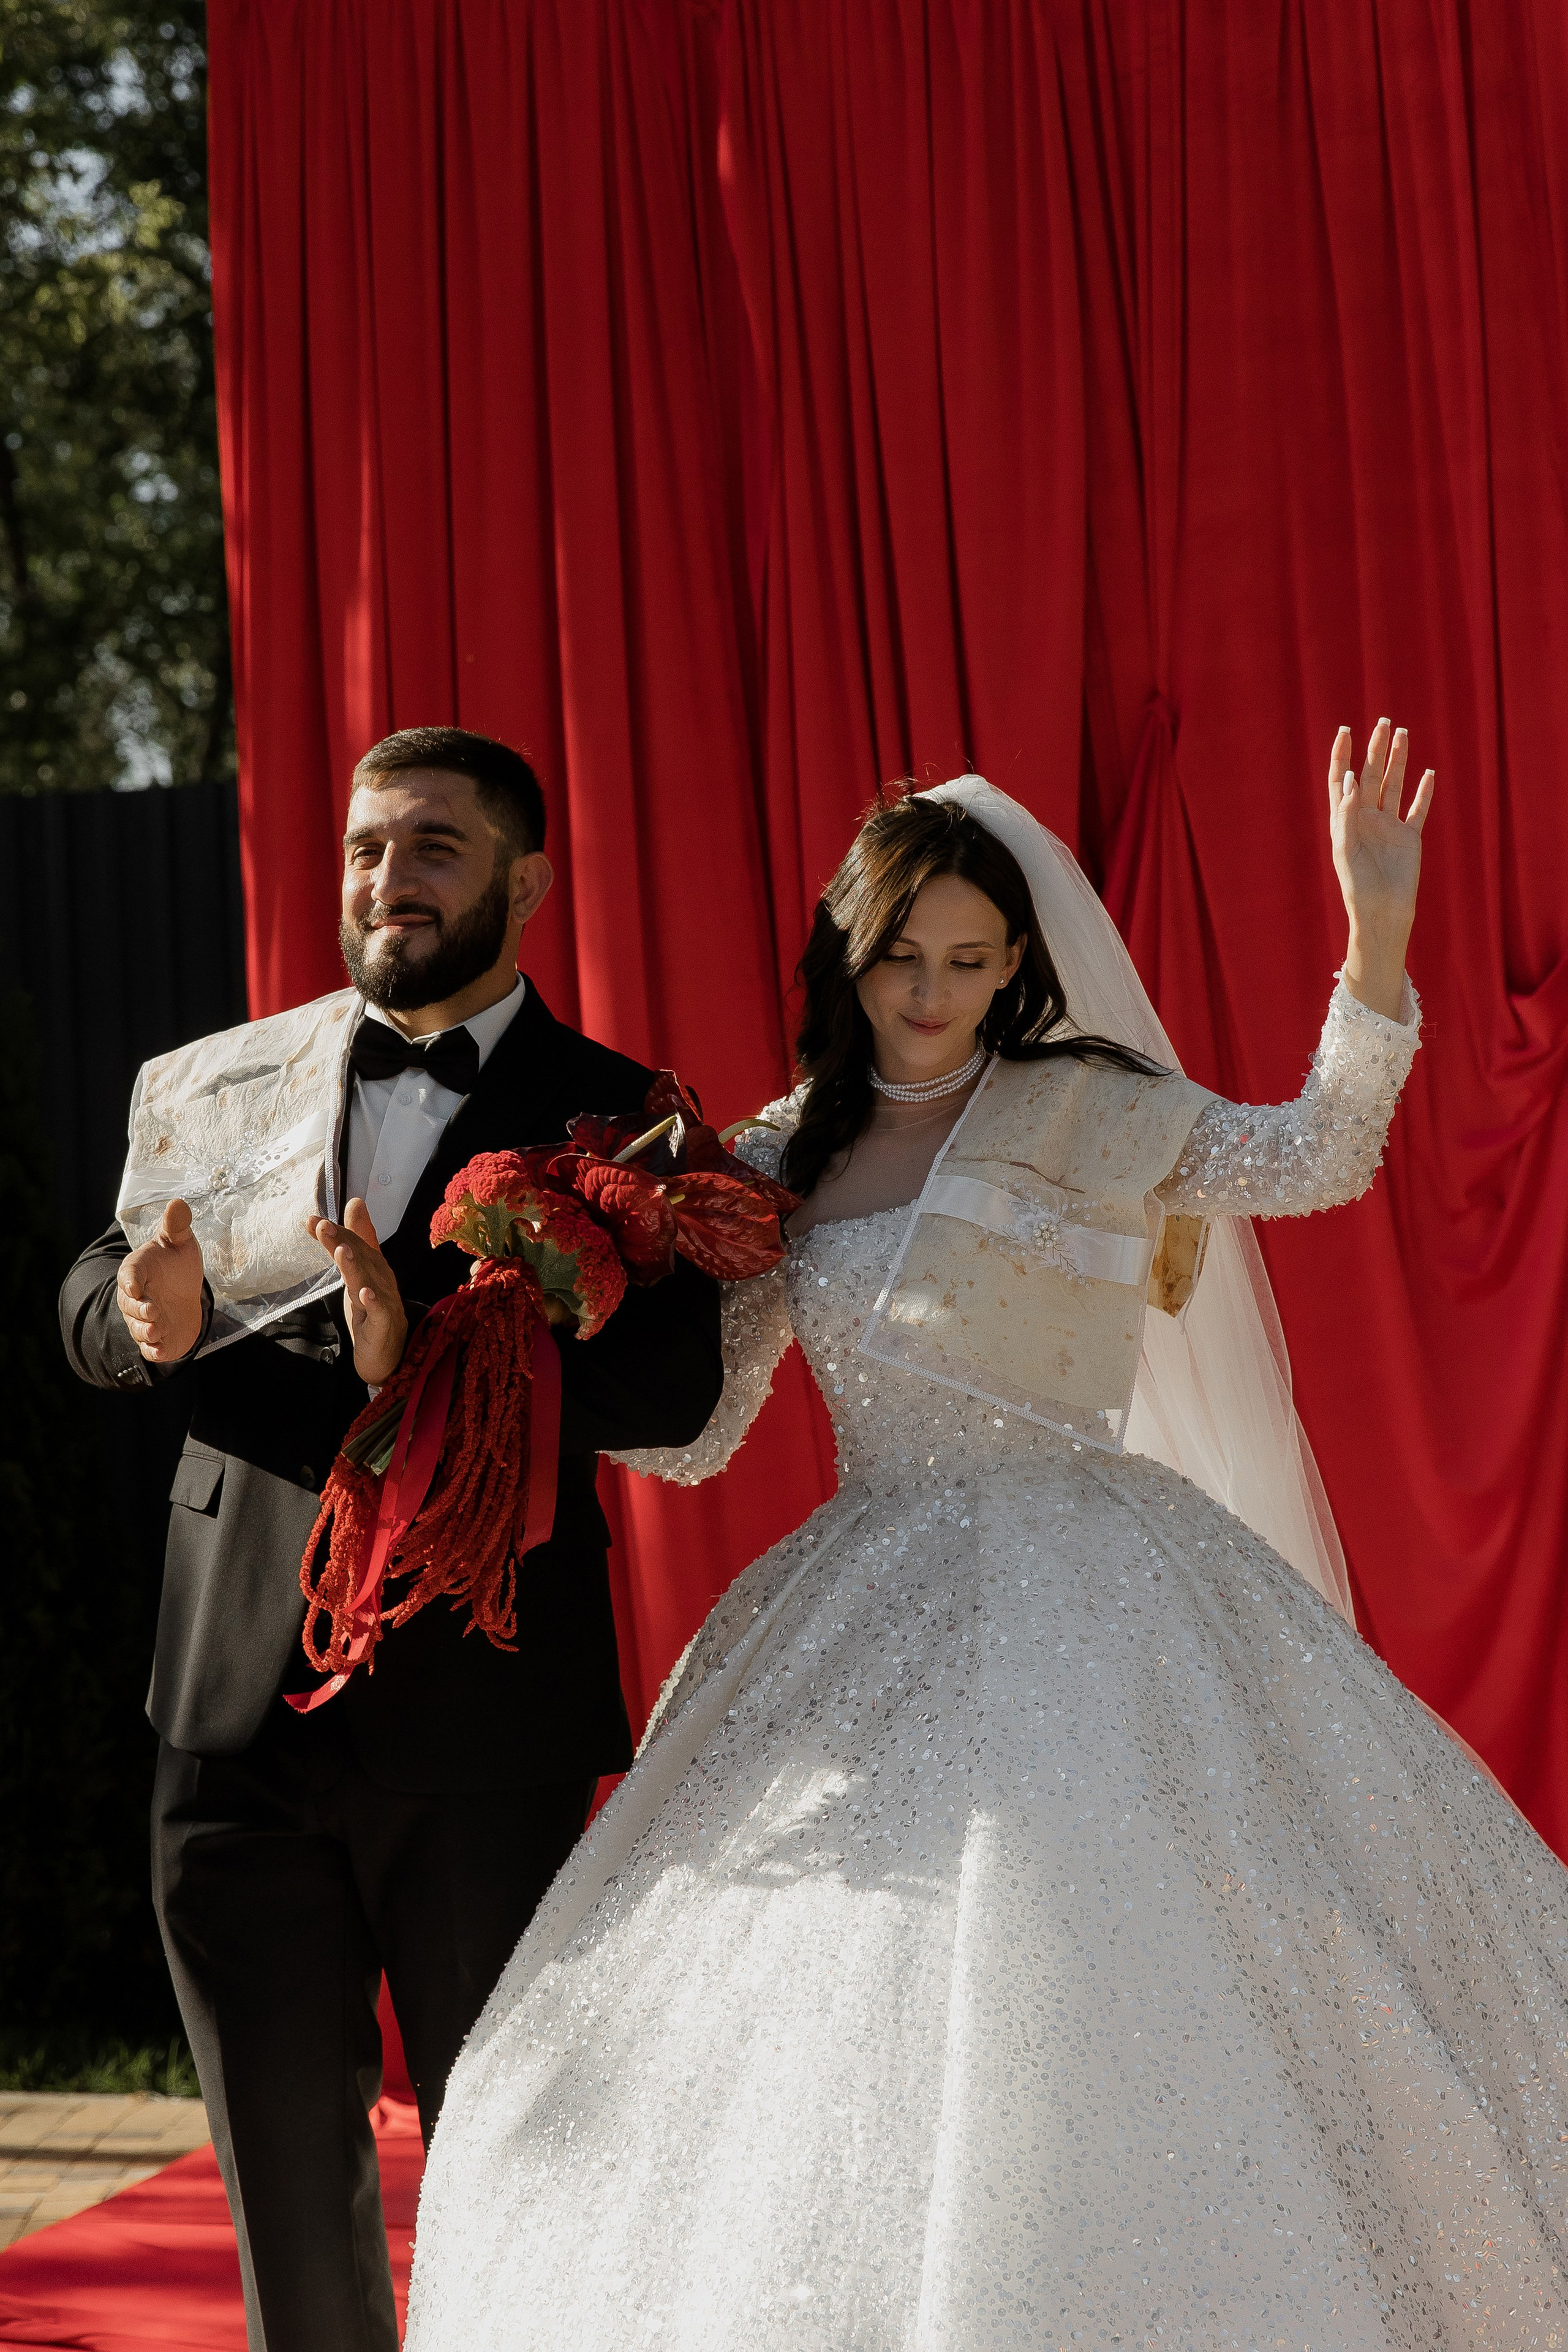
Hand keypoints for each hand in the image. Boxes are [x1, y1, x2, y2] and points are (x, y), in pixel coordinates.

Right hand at [117, 1199, 205, 1362]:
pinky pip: (149, 1349)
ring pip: (138, 1328)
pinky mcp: (155, 1339)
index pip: (128, 1274)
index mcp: (138, 1270)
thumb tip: (178, 1202)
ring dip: (147, 1331)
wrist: (184, 1292)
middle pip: (129, 1306)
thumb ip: (176, 1226)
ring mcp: (143, 1319)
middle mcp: (135, 1297)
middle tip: (153, 1311)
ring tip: (158, 1329)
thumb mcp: (180, 1242)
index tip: (135, 1288)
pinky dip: (153, 1352)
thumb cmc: (177, 1264)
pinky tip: (161, 1352)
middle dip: (139, 1310)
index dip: (130, 1281)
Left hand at [308, 1198, 408, 1385]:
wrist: (388, 1350)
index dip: (337, 1232)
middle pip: (360, 1258)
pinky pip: (378, 1313)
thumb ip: (353, 1238)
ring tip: (342, 1251)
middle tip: (323, 1226)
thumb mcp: (359, 1271)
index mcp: (373, 1266)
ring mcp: (383, 1301)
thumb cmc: (372, 1307)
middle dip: (342, 1241)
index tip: (314, 1221)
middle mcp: (380, 1280)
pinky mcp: (382, 1324)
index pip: (356, 1243)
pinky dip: (372, 1303)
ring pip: (366, 1281)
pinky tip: (364, 1294)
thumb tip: (353, 1203)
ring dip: (354, 1266)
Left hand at [1327, 718, 1434, 1019]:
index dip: (1342, 756)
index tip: (1344, 731)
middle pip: (1371, 775)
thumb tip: (1352, 777)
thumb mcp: (1345, 848)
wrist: (1382, 912)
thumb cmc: (1358, 886)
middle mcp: (1366, 819)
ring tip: (1402, 735)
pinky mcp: (1410, 837)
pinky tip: (1428, 773)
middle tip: (1383, 722)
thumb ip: (1347, 813)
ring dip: (1399, 761)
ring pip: (1394, 785)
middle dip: (1376, 749)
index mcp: (1344, 821)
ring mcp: (1389, 827)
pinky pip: (1417, 809)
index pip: (1342, 780)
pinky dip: (1423, 792)